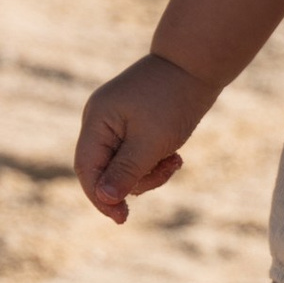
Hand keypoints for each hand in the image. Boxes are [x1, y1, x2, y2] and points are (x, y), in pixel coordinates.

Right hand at [76, 53, 213, 223]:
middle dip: (136, 180)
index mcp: (96, 121)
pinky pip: (136, 155)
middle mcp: (100, 121)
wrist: (196, 64)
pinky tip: (175, 155)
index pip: (87, 170)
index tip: (123, 219)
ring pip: (124, 166)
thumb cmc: (174, 100)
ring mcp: (115, 122)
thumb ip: (127, 171)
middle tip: (168, 170)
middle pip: (105, 171)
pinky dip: (154, 160)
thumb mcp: (152, 142)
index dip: (101, 198)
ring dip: (150, 171)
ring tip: (176, 159)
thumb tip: (105, 198)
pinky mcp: (132, 124)